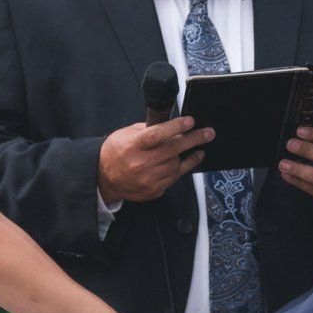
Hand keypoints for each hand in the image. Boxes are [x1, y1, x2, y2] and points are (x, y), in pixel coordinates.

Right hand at [98, 117, 212, 203]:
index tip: (190, 121)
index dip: (175, 127)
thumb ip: (148, 129)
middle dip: (193, 139)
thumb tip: (171, 125)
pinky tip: (190, 159)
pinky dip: (184, 167)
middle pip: (172, 150)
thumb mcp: (127, 134)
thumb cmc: (116, 152)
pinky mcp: (153, 190)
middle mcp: (139, 164)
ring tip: (199, 146)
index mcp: (132, 146)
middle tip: (208, 133)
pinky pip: (174, 177)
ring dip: (190, 154)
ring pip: (176, 164)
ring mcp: (147, 179)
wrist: (104, 177)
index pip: (156, 135)